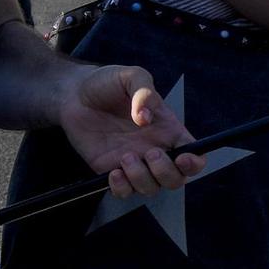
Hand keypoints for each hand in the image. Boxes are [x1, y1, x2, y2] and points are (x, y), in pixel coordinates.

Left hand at [55, 66, 204, 197]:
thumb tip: (145, 119)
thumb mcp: (131, 76)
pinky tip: (112, 172)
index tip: (183, 158)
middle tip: (150, 153)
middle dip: (166, 173)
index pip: (194, 155)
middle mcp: (154, 150)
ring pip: (150, 188)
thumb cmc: (107, 83)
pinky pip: (123, 192)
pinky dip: (121, 188)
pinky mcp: (109, 170)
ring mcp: (133, 162)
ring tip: (125, 156)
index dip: (194, 163)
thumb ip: (144, 92)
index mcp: (168, 130)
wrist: (74, 94)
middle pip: (176, 179)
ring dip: (141, 178)